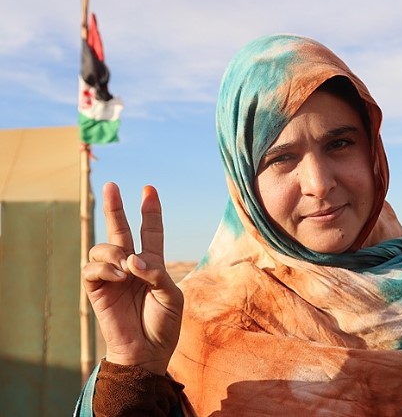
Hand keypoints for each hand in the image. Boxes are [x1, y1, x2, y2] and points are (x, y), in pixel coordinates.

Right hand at [82, 182, 182, 374]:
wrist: (148, 352)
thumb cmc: (164, 324)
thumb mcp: (172, 295)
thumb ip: (156, 273)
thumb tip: (132, 260)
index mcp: (152, 264)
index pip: (150, 232)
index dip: (150, 212)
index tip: (149, 189)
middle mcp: (131, 266)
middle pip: (120, 229)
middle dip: (115, 207)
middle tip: (111, 185)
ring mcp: (112, 276)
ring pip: (104, 246)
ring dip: (115, 251)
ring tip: (127, 268)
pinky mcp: (96, 290)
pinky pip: (92, 267)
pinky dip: (106, 268)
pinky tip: (119, 276)